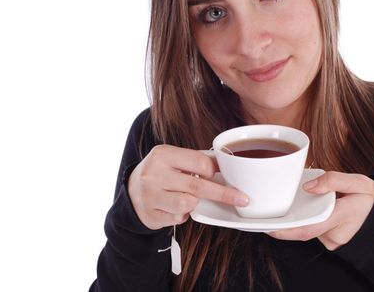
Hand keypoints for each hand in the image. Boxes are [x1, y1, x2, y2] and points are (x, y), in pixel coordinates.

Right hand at [128, 144, 249, 229]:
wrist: (131, 191)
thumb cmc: (160, 172)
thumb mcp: (173, 158)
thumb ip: (196, 159)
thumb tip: (224, 162)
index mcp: (162, 154)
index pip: (199, 162)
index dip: (214, 170)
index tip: (224, 174)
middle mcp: (154, 174)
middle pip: (198, 186)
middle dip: (223, 194)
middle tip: (242, 198)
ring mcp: (150, 196)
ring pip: (188, 204)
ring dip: (194, 202)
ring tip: (187, 197)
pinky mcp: (150, 215)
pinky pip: (178, 218)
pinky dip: (182, 215)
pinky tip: (174, 206)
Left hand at [267, 171, 373, 250]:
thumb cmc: (369, 198)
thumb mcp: (359, 183)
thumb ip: (334, 180)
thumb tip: (308, 186)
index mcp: (342, 217)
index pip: (309, 228)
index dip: (288, 231)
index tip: (270, 228)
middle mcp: (335, 233)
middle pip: (302, 231)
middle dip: (283, 227)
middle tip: (263, 219)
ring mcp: (332, 240)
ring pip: (306, 230)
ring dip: (293, 221)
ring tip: (279, 209)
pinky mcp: (329, 240)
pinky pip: (311, 230)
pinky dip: (301, 221)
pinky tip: (294, 211)